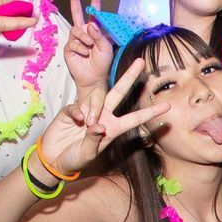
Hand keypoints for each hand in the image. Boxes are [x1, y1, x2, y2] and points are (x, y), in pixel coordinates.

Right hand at [36, 57, 167, 176]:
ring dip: (92, 108)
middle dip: (129, 77)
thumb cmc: (74, 159)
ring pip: (96, 98)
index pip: (135, 118)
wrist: (54, 158)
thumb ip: (94, 140)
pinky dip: (76, 113)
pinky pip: (77, 106)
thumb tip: (98, 126)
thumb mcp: (87, 153)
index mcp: (113, 129)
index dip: (151, 112)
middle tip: (141, 62)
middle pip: (119, 93)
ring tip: (84, 125)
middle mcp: (103, 117)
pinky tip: (74, 121)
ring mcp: (87, 112)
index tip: (167, 106)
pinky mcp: (72, 110)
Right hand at [63, 0, 110, 91]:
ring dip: (85, 38)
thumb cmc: (102, 63)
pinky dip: (81, 48)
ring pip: (77, 30)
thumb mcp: (106, 47)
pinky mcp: (68, 47)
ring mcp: (75, 39)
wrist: (93, 77)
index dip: (95, 1)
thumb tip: (90, 23)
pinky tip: (84, 54)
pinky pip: (73, 42)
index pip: (94, 14)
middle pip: (77, 13)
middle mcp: (84, 32)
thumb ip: (99, 35)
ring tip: (90, 48)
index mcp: (95, 30)